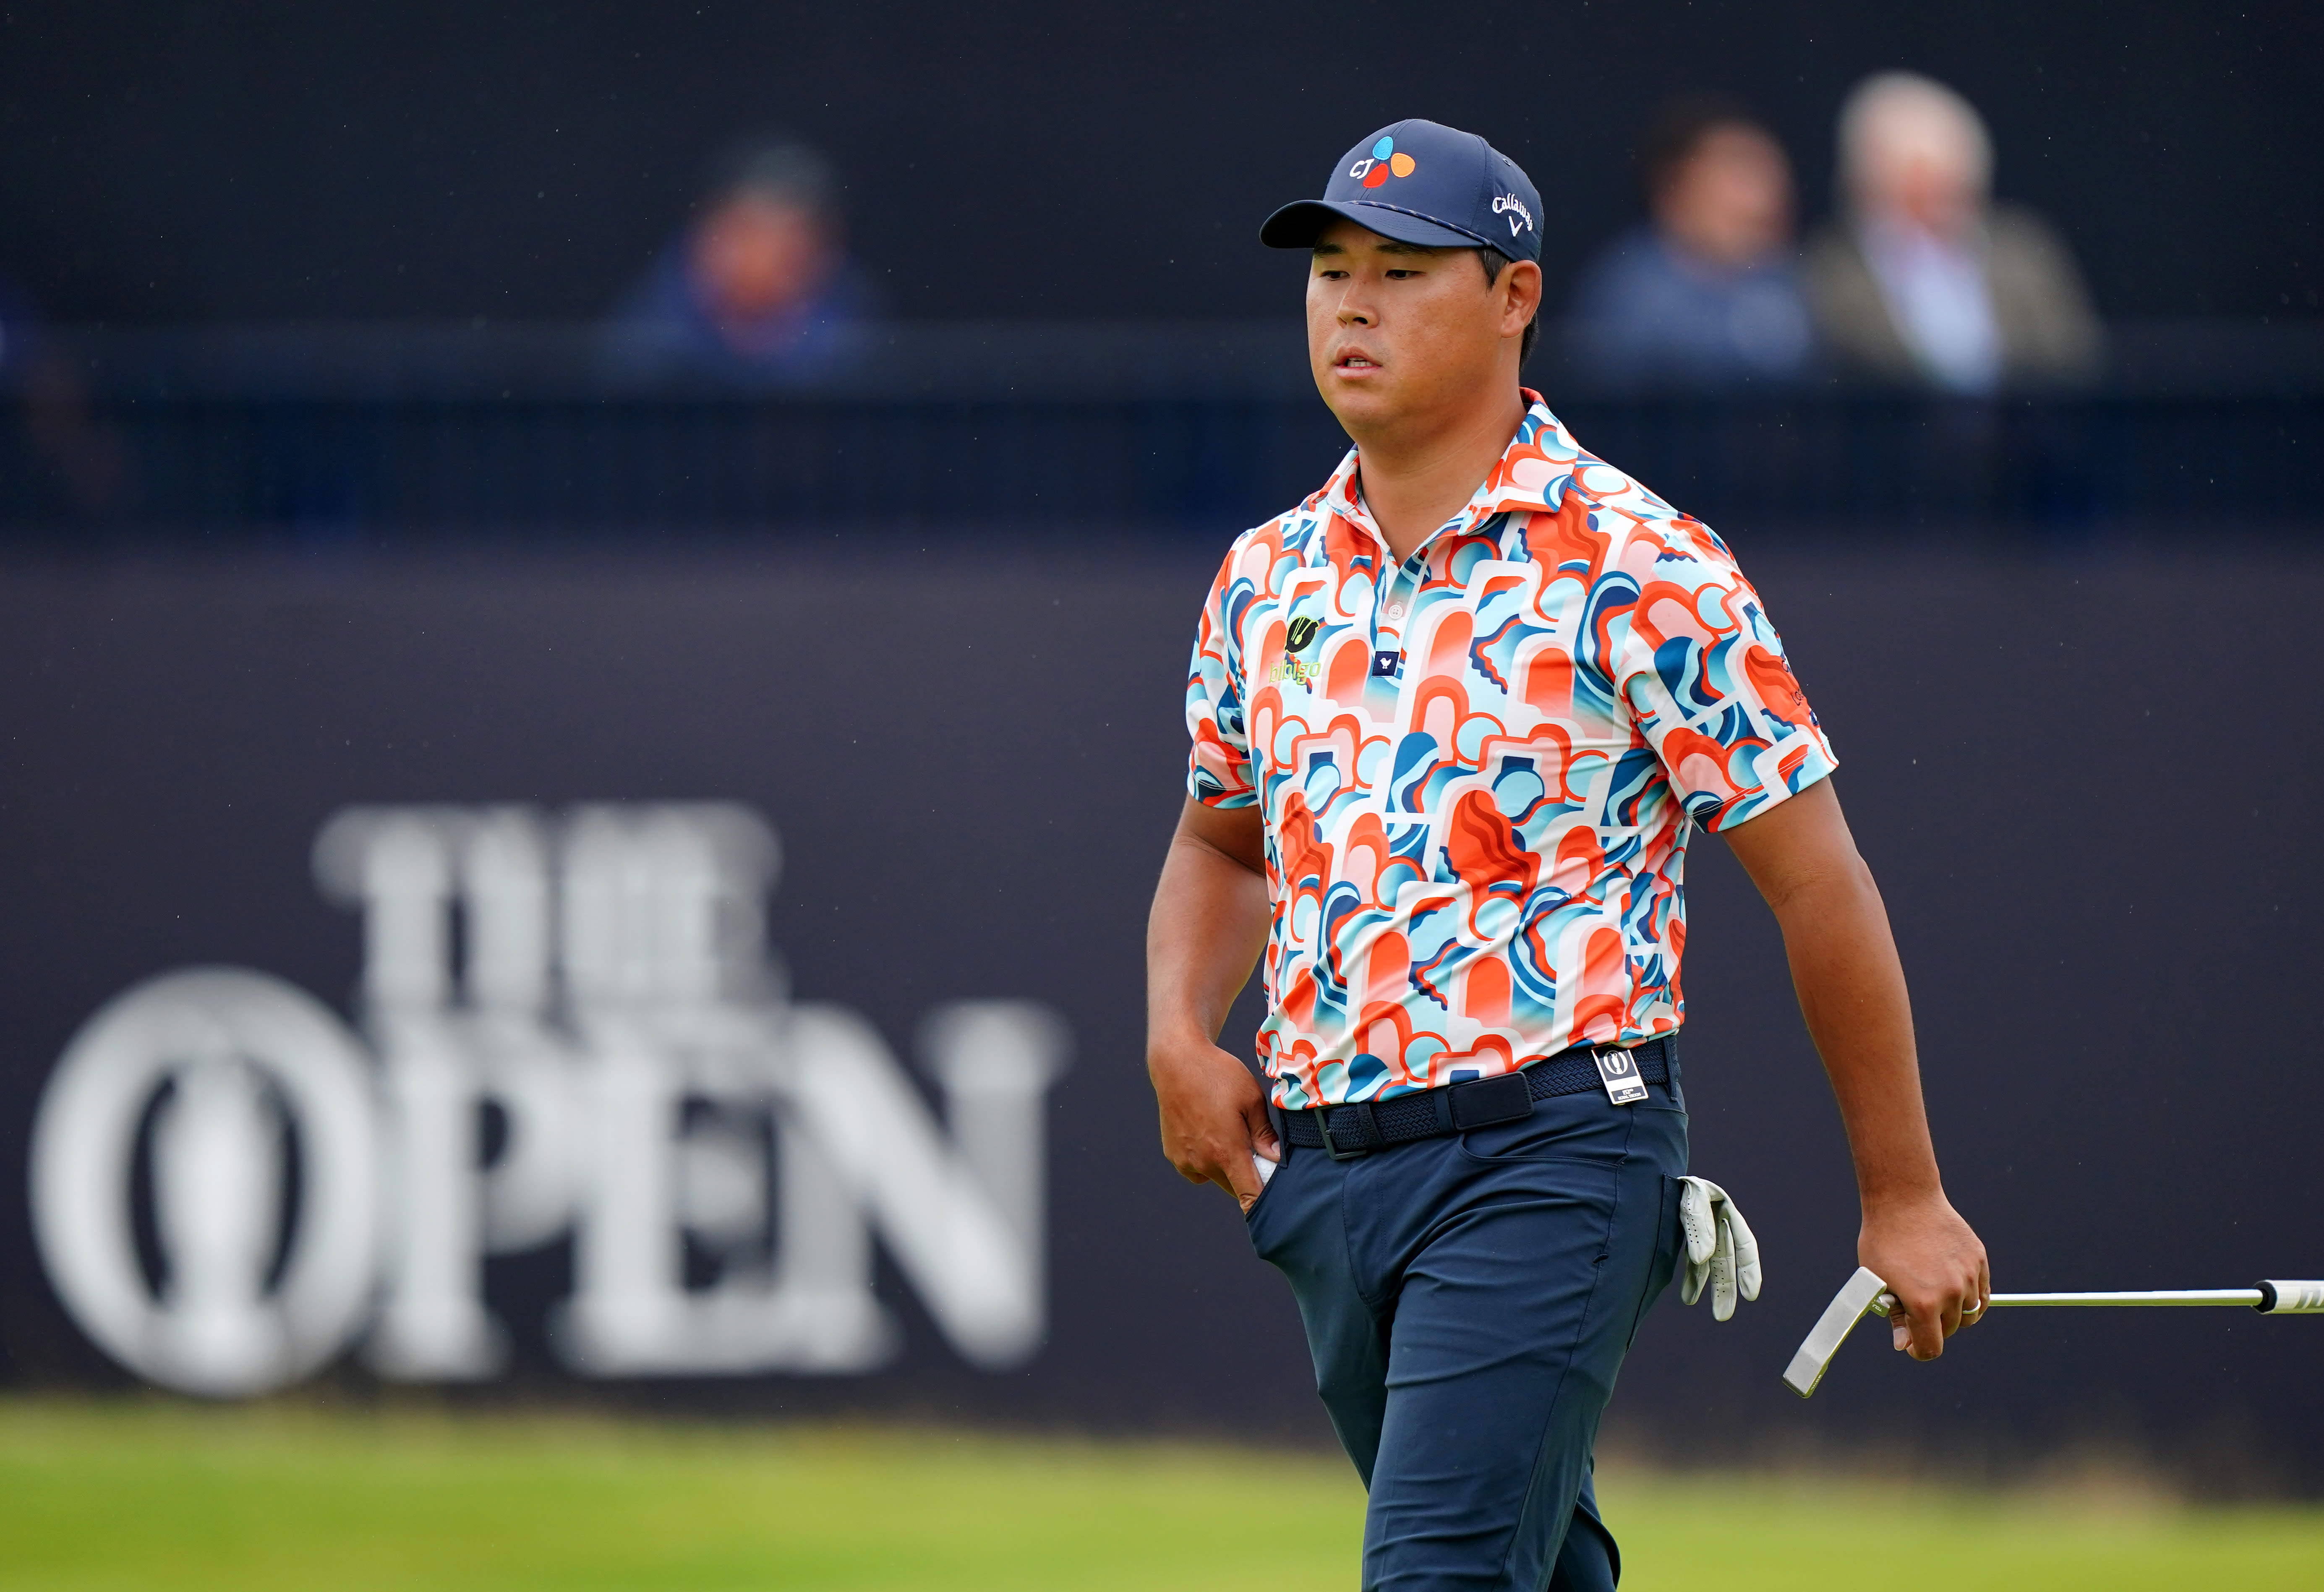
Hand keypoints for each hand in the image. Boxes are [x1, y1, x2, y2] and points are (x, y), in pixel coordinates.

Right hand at [1149, 1034, 1278, 1210]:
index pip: (1249, 1195)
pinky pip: (1197, 1169)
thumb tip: (1275, 1158)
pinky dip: (1206, 1161)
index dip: (1263, 1204)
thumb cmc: (1217, 1075)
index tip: (1275, 1205)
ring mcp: (1185, 1160)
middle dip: (1247, 1176)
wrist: (1176, 1062)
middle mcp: (1204, 1162)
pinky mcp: (1173, 1155)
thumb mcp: (1251, 1098)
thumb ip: (1264, 1133)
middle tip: (1254, 1148)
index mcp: (1227, 1151)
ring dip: (1225, 1168)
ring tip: (1226, 1134)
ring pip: (1215, 1178)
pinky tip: (1208, 1134)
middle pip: (1234, 1187)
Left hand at [1677, 1177, 1761, 1320]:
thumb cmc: (1673, 1180)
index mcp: (1724, 1208)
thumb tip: (1703, 1259)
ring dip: (1707, 1287)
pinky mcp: (1685, 1236)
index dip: (1749, 1269)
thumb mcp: (1690, 1197)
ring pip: (1708, 1265)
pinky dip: (1690, 1279)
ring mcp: (1701, 1230)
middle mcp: (1716, 1221)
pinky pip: (1691, 1262)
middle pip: (1726, 1259)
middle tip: (1723, 1316)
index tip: (1751, 1295)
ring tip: (1715, 1314)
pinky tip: (1688, 1297)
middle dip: (1726, 1288)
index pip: (1743, 1243)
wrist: (1650, 1170)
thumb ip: (1697, 1225)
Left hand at [1860, 1194, 1988, 1360]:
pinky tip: (1951, 1284)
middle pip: (1950, 1329)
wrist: (1904, 1200)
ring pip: (1968, 1311)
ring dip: (1953, 1310)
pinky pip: (1981, 1291)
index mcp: (1923, 1304)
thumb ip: (1895, 1316)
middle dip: (1933, 1326)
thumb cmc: (1883, 1240)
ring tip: (1933, 1292)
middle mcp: (1951, 1293)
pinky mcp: (1979, 1258)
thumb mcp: (1877, 1281)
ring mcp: (1968, 1275)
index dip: (1919, 1350)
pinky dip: (1969, 1294)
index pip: (1931, 1347)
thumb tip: (1904, 1344)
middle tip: (1915, 1309)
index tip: (1912, 1345)